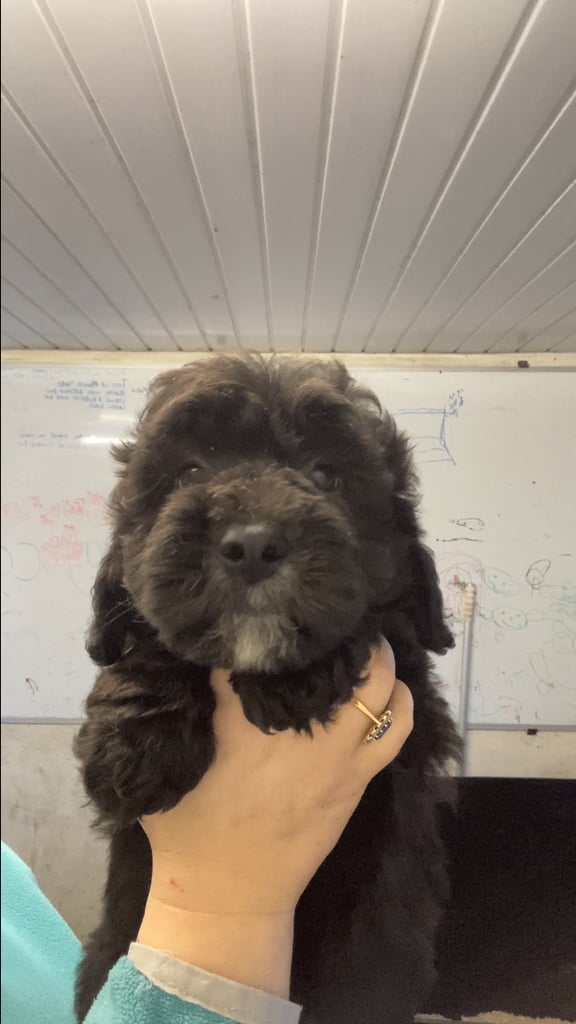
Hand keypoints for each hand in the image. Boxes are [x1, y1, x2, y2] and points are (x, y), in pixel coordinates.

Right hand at [138, 639, 412, 996]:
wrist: (228, 896)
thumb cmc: (187, 831)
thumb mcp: (164, 765)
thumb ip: (171, 711)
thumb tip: (173, 660)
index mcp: (244, 720)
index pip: (261, 651)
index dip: (266, 623)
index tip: (266, 606)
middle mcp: (299, 730)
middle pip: (340, 658)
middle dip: (340, 630)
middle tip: (331, 616)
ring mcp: (337, 755)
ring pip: (379, 688)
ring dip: (379, 659)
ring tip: (366, 642)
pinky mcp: (357, 780)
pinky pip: (396, 730)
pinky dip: (400, 702)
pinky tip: (391, 687)